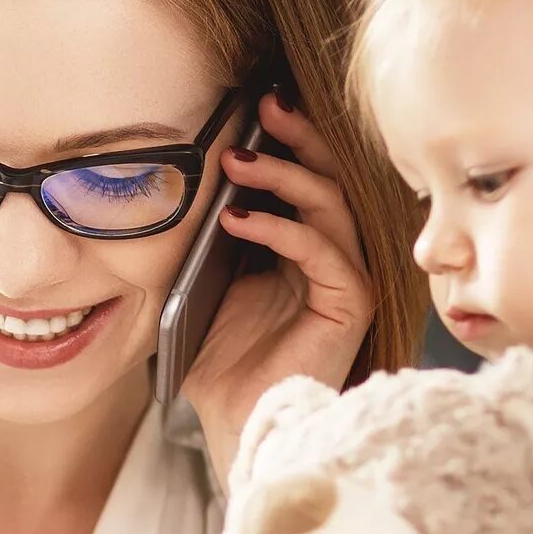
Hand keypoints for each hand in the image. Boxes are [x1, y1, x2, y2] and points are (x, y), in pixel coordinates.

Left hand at [179, 87, 377, 481]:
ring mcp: (344, 279)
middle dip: (298, 137)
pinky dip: (281, 228)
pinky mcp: (349, 303)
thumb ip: (206, 243)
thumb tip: (184, 190)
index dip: (286, 142)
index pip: (305, 180)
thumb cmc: (224, 368)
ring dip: (285, 174)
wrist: (241, 428)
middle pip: (328, 178)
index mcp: (300, 251)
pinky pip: (322, 250)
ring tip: (238, 159)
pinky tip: (238, 218)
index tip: (251, 109)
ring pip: (330, 204)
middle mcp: (330, 258)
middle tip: (264, 105)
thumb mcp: (205, 289)